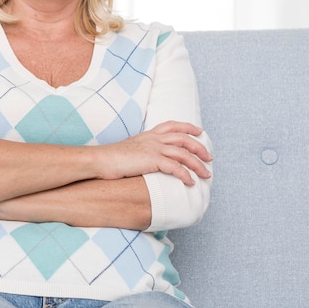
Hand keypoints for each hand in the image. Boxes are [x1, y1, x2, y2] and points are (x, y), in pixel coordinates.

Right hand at [97, 121, 211, 185]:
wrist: (99, 160)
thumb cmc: (110, 158)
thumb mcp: (129, 149)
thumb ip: (140, 150)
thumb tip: (145, 158)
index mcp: (148, 134)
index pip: (172, 125)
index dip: (188, 127)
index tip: (199, 131)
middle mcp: (153, 139)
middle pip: (183, 138)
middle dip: (199, 148)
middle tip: (209, 157)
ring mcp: (153, 148)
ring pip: (183, 153)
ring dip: (197, 164)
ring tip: (206, 174)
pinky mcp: (151, 160)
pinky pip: (175, 167)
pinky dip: (185, 175)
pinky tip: (190, 182)